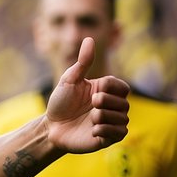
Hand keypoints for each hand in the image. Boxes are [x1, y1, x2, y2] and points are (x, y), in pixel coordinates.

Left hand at [45, 37, 129, 153]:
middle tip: (91, 103)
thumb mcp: (69, 80)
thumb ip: (83, 62)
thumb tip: (90, 38)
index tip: (94, 89)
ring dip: (104, 116)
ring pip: (123, 118)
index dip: (110, 88)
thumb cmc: (60, 102)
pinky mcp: (108, 138)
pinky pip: (119, 133)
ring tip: (90, 118)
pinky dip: (106, 130)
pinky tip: (92, 130)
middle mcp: (112, 107)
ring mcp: (111, 122)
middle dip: (107, 102)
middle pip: (125, 103)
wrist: (51, 127)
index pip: (122, 87)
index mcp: (106, 92)